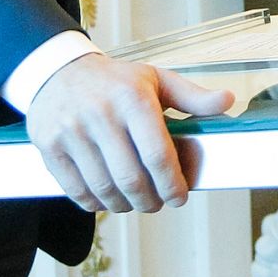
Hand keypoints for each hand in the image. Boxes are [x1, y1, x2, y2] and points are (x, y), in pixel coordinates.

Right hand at [26, 53, 233, 213]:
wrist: (58, 71)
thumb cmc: (115, 81)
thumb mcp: (156, 79)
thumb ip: (192, 96)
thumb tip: (227, 101)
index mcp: (133, 98)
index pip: (157, 154)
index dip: (172, 184)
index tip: (180, 197)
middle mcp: (101, 114)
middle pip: (130, 178)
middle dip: (150, 200)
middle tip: (158, 204)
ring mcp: (71, 131)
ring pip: (103, 188)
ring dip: (123, 205)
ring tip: (134, 202)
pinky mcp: (49, 146)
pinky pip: (75, 190)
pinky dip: (94, 203)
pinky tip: (106, 199)